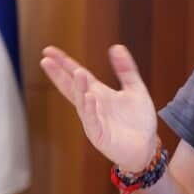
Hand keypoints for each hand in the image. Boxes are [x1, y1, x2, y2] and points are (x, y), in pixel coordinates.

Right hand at [39, 44, 158, 171]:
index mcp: (99, 94)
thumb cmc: (139, 121)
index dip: (64, 63)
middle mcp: (92, 106)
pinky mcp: (100, 136)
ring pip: (81, 103)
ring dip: (78, 88)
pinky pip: (92, 121)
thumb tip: (116, 46)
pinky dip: (90, 109)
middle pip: (72, 87)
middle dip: (59, 74)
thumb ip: (126, 69)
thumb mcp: (135, 89)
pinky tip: (89, 97)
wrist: (147, 147)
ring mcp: (94, 121)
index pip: (78, 75)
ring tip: (76, 72)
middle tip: (46, 60)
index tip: (49, 51)